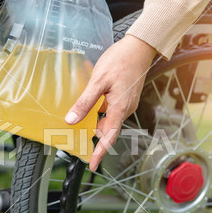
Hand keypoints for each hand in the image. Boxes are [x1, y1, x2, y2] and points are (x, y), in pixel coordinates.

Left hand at [65, 34, 156, 170]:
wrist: (140, 47)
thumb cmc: (121, 61)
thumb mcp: (98, 81)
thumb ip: (85, 102)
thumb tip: (71, 120)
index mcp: (120, 109)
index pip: (108, 137)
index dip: (99, 153)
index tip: (92, 165)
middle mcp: (125, 109)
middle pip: (107, 130)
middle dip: (93, 137)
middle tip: (76, 141)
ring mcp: (126, 103)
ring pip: (108, 119)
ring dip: (95, 123)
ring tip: (79, 122)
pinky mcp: (125, 96)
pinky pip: (111, 110)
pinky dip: (100, 112)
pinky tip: (89, 106)